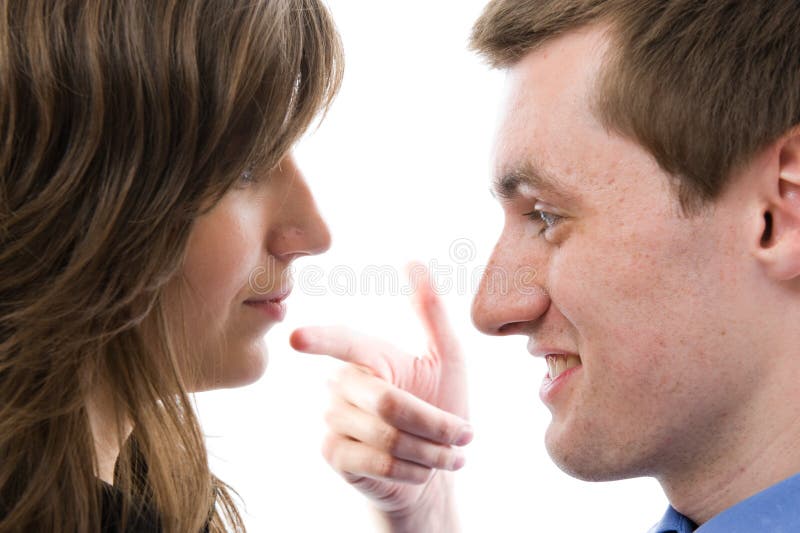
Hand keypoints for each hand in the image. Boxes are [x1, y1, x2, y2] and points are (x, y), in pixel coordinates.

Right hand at [290, 263, 470, 517]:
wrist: (435, 467)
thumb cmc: (441, 405)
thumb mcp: (446, 358)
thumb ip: (431, 313)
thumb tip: (412, 261)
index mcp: (368, 356)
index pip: (342, 342)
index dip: (320, 340)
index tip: (297, 338)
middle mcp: (342, 383)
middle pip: (390, 404)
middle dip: (437, 424)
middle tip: (464, 434)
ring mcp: (333, 418)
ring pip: (389, 437)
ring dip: (432, 450)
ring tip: (447, 453)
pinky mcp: (334, 453)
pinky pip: (379, 463)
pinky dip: (414, 469)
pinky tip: (422, 470)